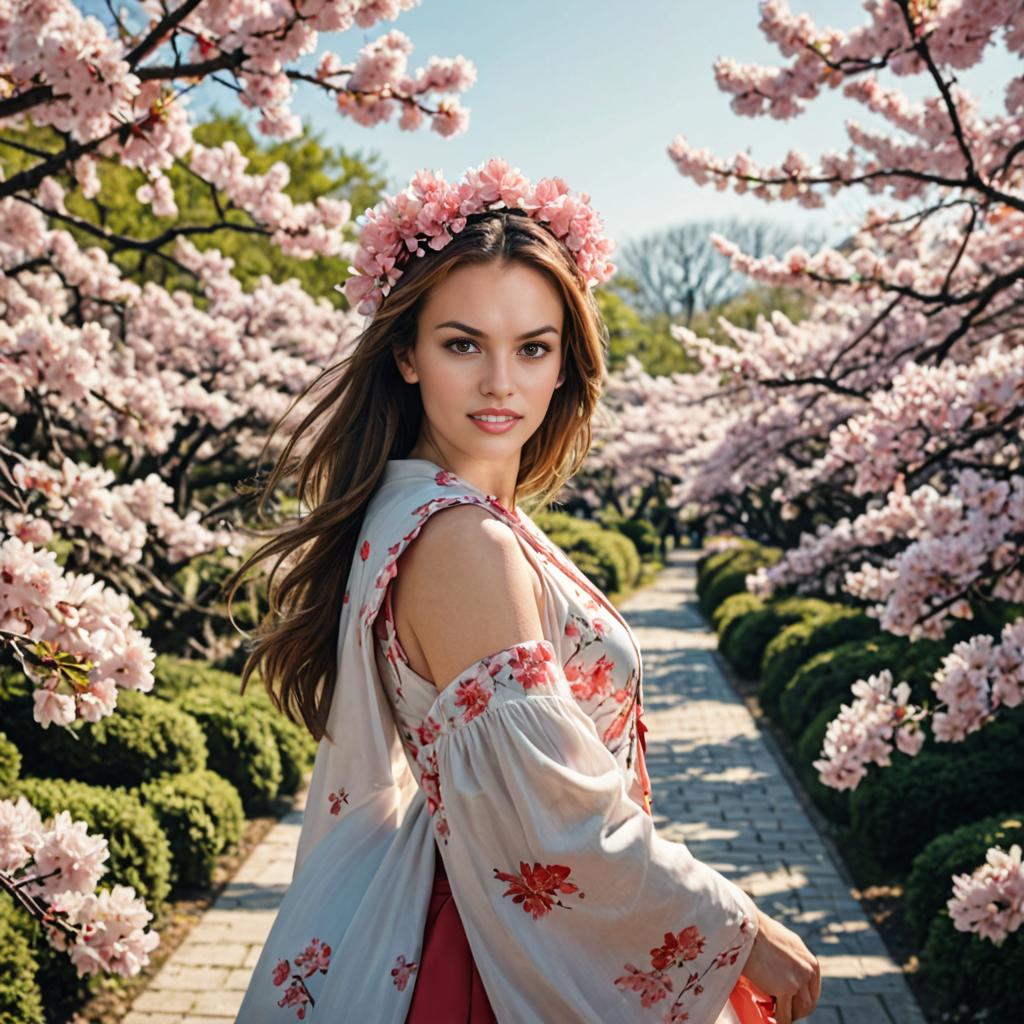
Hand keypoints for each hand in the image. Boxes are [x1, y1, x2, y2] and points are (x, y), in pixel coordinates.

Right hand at [742, 908, 820, 1022]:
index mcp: (810, 961)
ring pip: (799, 1011)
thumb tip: (783, 969)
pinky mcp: (785, 989)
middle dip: (795, 1010)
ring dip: (787, 1015)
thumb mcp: (783, 942)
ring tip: (773, 1014)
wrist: (749, 928)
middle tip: (780, 1011)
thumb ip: (790, 958)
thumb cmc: (759, 931)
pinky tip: (769, 1019)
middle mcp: (808, 971)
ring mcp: (798, 981)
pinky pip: (784, 1015)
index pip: (812, 990)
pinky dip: (778, 1020)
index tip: (789, 1004)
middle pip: (808, 1003)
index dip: (801, 1000)